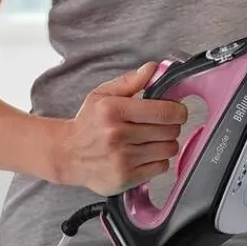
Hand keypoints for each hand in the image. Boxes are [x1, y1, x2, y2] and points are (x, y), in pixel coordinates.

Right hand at [49, 62, 187, 195]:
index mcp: (113, 110)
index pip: (164, 112)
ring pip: (169, 149)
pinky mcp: (126, 177)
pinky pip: (162, 167)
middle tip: (161, 126)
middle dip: (171, 127)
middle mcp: (117, 134)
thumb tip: (153, 68)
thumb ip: (130, 81)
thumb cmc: (89, 123)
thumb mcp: (102, 95)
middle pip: (170, 131)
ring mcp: (122, 158)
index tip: (178, 111)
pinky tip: (144, 155)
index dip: (178, 111)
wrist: (68, 154)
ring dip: (166, 144)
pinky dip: (158, 161)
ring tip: (152, 141)